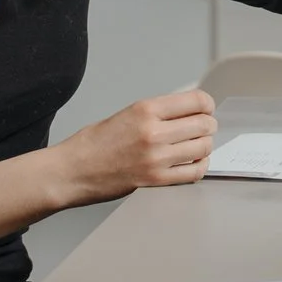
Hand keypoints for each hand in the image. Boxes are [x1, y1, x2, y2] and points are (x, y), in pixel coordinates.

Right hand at [57, 90, 217, 200]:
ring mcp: (156, 158)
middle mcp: (153, 132)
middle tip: (204, 128)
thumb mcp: (126, 114)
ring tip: (197, 147)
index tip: (207, 109)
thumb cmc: (93, 144)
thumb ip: (157, 113)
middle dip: (208, 126)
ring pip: (203, 148)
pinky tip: (194, 164)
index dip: (207, 104)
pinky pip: (194, 172)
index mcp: (145, 110)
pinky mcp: (156, 180)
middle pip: (204, 124)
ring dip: (205, 146)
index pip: (196, 101)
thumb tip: (187, 113)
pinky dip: (200, 167)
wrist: (72, 171)